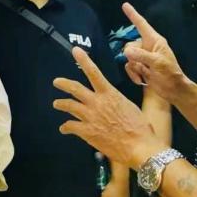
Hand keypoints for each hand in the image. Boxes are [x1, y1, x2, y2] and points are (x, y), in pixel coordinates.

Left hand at [53, 46, 162, 168]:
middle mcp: (97, 102)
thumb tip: (113, 104)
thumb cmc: (140, 127)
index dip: (84, 60)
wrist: (138, 146)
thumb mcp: (129, 107)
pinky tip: (63, 128)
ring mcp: (90, 117)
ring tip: (56, 103)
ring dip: (61, 103)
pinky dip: (65, 127)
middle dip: (63, 83)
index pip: (94, 72)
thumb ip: (117, 102)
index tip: (76, 50)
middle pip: (75, 88)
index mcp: (109, 94)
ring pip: (69, 106)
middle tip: (56, 81)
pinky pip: (70, 126)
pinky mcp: (86, 132)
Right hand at [120, 3, 187, 105]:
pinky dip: (132, 74)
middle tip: (142, 65)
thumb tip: (126, 52)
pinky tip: (140, 80)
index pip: (141, 24)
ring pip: (128, 57)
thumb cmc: (170, 73)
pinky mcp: (140, 67)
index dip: (133, 15)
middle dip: (132, 56)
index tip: (125, 5)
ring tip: (144, 74)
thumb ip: (141, 55)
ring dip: (133, 68)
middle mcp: (147, 46)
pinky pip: (129, 66)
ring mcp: (143, 57)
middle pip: (130, 44)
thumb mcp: (157, 62)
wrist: (173, 90)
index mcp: (154, 41)